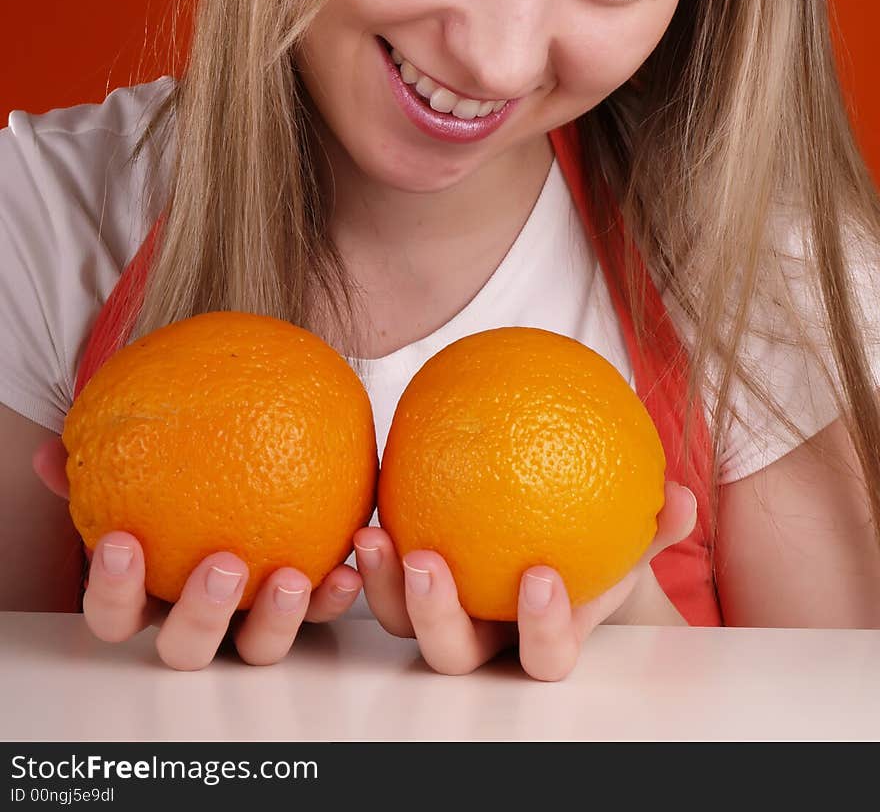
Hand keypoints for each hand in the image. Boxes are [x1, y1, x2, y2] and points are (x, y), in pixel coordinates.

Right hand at [31, 435, 362, 668]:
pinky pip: (324, 612)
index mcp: (152, 596)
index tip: (123, 542)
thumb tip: (50, 454)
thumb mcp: (144, 461)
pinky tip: (353, 560)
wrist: (259, 461)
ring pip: (259, 650)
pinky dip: (338, 593)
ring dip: (278, 620)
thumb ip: (103, 460)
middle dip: (201, 617)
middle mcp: (200, 620)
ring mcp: (252, 622)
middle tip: (224, 565)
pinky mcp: (306, 608)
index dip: (113, 592)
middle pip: (187, 650)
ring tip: (294, 576)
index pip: (116, 615)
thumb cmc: (184, 476)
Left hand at [354, 480, 696, 681]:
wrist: (555, 548)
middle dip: (437, 618)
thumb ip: (656, 526)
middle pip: (454, 655)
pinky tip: (362, 497)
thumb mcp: (626, 538)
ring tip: (374, 533)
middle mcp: (486, 637)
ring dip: (384, 586)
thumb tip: (684, 498)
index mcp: (542, 636)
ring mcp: (443, 612)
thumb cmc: (596, 548)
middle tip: (428, 563)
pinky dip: (368, 551)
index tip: (539, 575)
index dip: (540, 629)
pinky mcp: (408, 580)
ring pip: (402, 623)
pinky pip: (380, 573)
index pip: (544, 656)